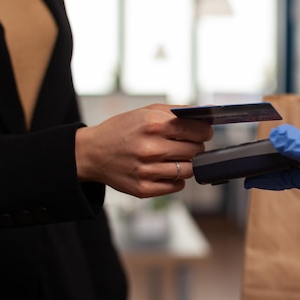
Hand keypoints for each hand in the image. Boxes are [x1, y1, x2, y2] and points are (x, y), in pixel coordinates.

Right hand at [75, 104, 212, 197]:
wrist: (92, 152)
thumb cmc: (123, 130)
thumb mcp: (146, 112)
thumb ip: (177, 111)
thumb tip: (207, 112)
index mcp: (153, 125)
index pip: (197, 130)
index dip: (204, 132)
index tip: (203, 133)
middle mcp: (151, 148)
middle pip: (195, 151)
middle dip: (195, 146)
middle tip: (186, 144)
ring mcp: (147, 171)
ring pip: (189, 170)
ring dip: (187, 163)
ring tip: (175, 157)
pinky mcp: (144, 189)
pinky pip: (177, 186)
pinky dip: (176, 178)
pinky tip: (165, 170)